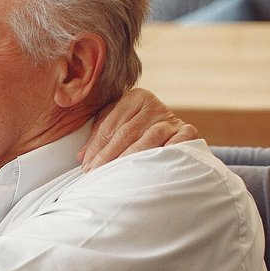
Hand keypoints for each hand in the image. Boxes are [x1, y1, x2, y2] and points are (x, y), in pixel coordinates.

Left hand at [81, 88, 199, 170]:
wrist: (169, 133)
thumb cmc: (135, 131)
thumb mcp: (116, 127)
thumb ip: (98, 138)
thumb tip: (81, 156)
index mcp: (134, 97)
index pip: (111, 125)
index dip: (96, 147)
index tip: (86, 166)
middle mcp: (154, 105)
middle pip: (127, 132)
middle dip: (108, 155)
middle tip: (95, 173)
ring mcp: (171, 118)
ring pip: (149, 138)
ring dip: (132, 156)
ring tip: (117, 172)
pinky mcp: (187, 131)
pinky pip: (179, 141)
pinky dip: (169, 150)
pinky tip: (157, 161)